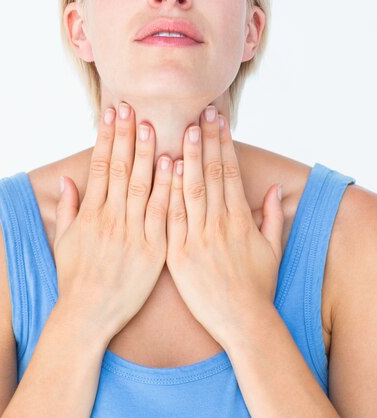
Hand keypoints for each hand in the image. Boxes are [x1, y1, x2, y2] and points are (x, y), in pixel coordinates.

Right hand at [54, 102, 172, 340]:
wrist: (88, 316)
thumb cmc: (75, 279)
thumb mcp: (65, 241)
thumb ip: (69, 208)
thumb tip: (67, 179)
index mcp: (91, 214)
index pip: (100, 166)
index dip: (107, 138)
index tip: (112, 114)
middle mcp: (111, 219)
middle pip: (120, 169)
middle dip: (126, 136)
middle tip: (132, 107)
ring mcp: (132, 233)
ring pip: (141, 185)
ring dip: (147, 153)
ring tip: (152, 125)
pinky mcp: (153, 250)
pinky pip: (162, 214)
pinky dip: (167, 188)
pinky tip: (174, 165)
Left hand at [166, 106, 283, 346]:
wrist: (242, 323)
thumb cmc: (258, 286)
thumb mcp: (272, 249)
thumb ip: (271, 216)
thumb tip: (272, 188)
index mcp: (240, 220)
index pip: (229, 172)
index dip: (223, 143)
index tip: (217, 120)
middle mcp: (219, 224)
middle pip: (210, 174)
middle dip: (205, 141)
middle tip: (198, 112)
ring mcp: (198, 238)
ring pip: (190, 190)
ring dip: (185, 158)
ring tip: (180, 130)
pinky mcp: (179, 255)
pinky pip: (171, 218)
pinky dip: (167, 193)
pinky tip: (162, 170)